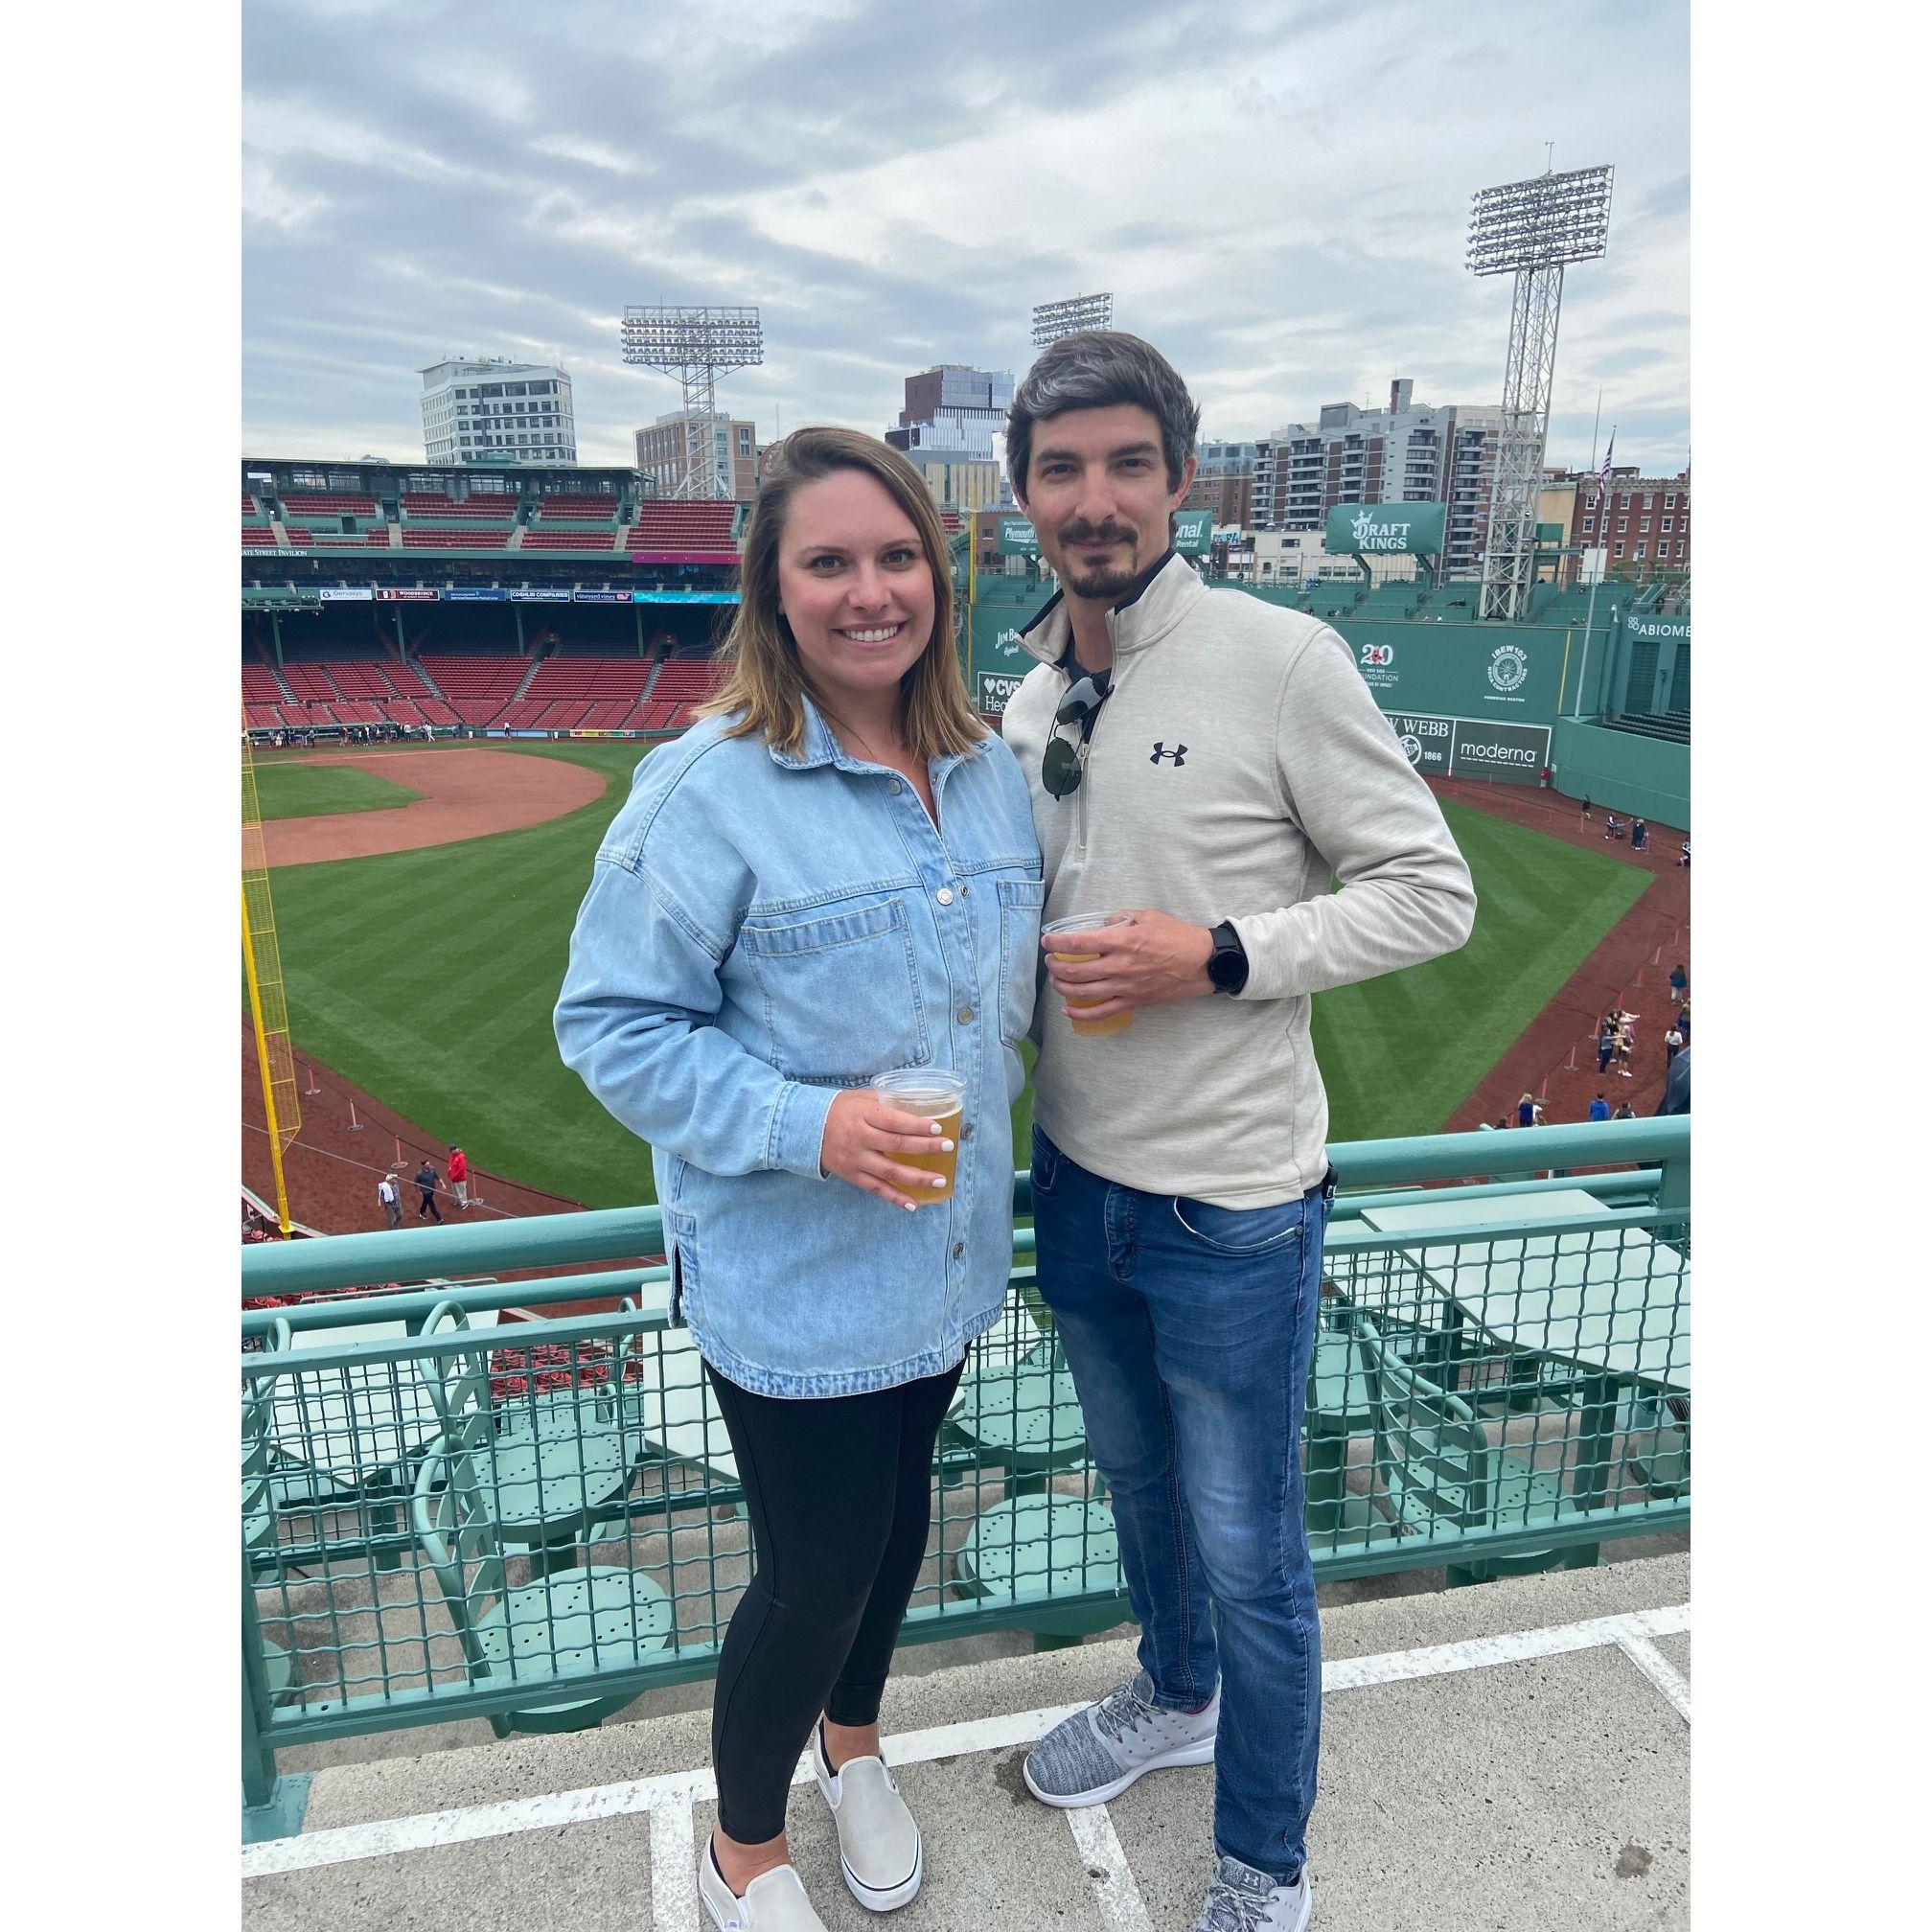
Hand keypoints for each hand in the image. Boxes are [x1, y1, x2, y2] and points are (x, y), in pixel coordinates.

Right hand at [819, 1088, 956, 1210]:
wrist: (806, 1128)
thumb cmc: (838, 1109)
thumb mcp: (859, 1097)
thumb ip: (885, 1100)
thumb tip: (915, 1101)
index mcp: (863, 1115)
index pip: (894, 1121)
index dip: (917, 1126)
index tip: (937, 1128)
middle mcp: (860, 1138)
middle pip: (897, 1145)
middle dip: (925, 1147)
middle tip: (948, 1147)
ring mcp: (856, 1160)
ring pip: (890, 1172)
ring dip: (917, 1178)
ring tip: (940, 1179)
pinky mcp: (852, 1176)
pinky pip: (877, 1189)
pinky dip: (895, 1198)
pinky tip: (913, 1204)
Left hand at [1041, 909, 1215, 1022]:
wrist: (1203, 963)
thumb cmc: (1178, 936)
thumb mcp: (1149, 916)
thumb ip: (1122, 917)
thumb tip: (1104, 923)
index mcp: (1121, 941)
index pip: (1078, 944)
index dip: (1057, 943)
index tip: (1047, 942)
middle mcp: (1119, 965)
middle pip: (1074, 971)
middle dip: (1055, 966)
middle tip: (1051, 961)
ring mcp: (1125, 987)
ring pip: (1082, 993)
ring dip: (1062, 987)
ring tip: (1057, 981)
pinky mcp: (1133, 1002)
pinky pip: (1101, 1012)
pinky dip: (1080, 1014)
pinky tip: (1067, 1010)